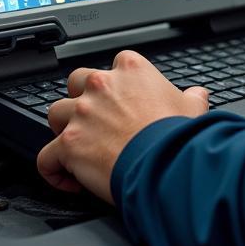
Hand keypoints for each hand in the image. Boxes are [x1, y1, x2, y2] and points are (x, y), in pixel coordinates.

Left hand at [36, 51, 208, 201]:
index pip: (113, 66)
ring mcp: (82, 113)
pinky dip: (53, 169)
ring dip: (64, 130)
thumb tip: (198, 95)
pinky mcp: (69, 143)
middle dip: (80, 99)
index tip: (121, 103)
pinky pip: (46, 157)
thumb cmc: (176, 136)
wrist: (164, 163)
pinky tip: (67, 179)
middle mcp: (102, 85)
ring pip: (55, 113)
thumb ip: (191, 98)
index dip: (115, 86)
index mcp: (131, 70)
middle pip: (76, 82)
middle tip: (94, 121)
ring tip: (78, 147)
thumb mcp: (192, 109)